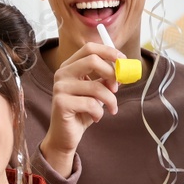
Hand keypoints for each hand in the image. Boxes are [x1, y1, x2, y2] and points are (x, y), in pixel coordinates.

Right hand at [39, 42, 122, 175]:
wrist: (66, 136)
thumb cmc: (82, 111)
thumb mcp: (97, 92)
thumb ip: (106, 79)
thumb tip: (123, 69)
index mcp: (70, 66)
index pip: (89, 48)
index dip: (109, 52)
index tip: (123, 61)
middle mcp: (62, 73)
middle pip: (92, 60)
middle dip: (111, 73)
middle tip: (117, 88)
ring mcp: (60, 87)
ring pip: (96, 86)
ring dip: (110, 99)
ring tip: (112, 108)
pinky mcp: (61, 103)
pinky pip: (91, 103)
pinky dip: (100, 112)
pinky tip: (97, 117)